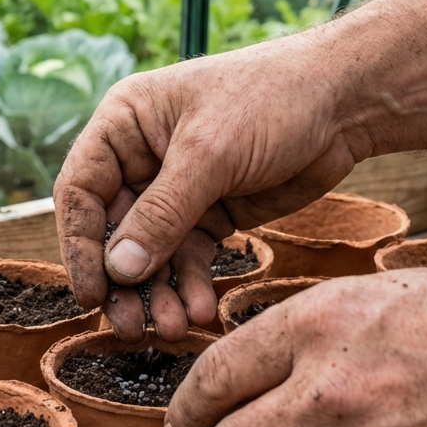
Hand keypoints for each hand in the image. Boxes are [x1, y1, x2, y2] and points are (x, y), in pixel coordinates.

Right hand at [54, 36, 370, 340]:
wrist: (346, 101)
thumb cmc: (271, 98)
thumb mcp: (210, 153)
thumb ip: (162, 213)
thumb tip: (119, 270)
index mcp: (124, 124)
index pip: (80, 191)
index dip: (80, 245)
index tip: (92, 294)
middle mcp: (140, 157)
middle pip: (112, 231)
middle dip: (123, 282)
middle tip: (129, 328)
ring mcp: (175, 188)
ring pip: (150, 253)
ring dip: (158, 293)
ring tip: (172, 329)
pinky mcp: (211, 212)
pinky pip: (188, 258)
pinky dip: (191, 286)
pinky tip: (200, 310)